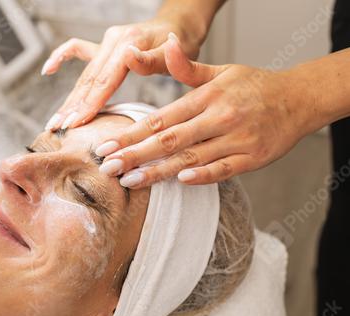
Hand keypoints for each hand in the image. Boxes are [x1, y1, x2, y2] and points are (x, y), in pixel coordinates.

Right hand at [41, 20, 201, 129]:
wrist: (180, 27)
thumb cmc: (182, 44)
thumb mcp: (177, 53)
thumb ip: (153, 59)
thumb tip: (129, 57)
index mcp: (129, 43)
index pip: (105, 80)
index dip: (90, 103)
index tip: (76, 123)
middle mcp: (113, 40)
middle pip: (89, 79)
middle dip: (72, 106)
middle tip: (57, 128)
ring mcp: (106, 42)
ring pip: (84, 74)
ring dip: (69, 98)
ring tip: (55, 120)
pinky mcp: (104, 46)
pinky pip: (78, 50)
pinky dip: (62, 58)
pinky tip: (49, 70)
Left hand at [95, 34, 311, 186]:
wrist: (298, 99)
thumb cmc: (252, 86)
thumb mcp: (220, 71)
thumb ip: (186, 67)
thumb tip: (164, 44)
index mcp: (206, 97)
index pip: (160, 119)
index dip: (131, 133)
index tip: (106, 145)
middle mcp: (219, 117)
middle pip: (169, 140)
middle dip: (135, 155)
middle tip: (107, 167)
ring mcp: (236, 139)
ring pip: (191, 157)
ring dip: (159, 171)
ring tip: (130, 180)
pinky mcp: (252, 157)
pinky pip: (224, 169)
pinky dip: (203, 176)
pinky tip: (180, 181)